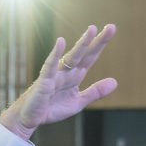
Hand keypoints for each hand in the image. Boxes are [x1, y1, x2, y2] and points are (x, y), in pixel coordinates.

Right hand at [0, 25, 116, 140]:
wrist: (30, 118)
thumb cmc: (51, 108)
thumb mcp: (78, 102)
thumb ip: (95, 92)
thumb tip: (115, 82)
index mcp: (75, 76)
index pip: (90, 57)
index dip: (100, 44)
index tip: (111, 29)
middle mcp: (66, 72)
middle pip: (84, 54)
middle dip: (96, 41)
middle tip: (111, 27)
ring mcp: (55, 75)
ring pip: (71, 58)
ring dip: (82, 44)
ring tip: (92, 30)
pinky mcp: (44, 82)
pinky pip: (50, 67)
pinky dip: (55, 55)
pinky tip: (61, 43)